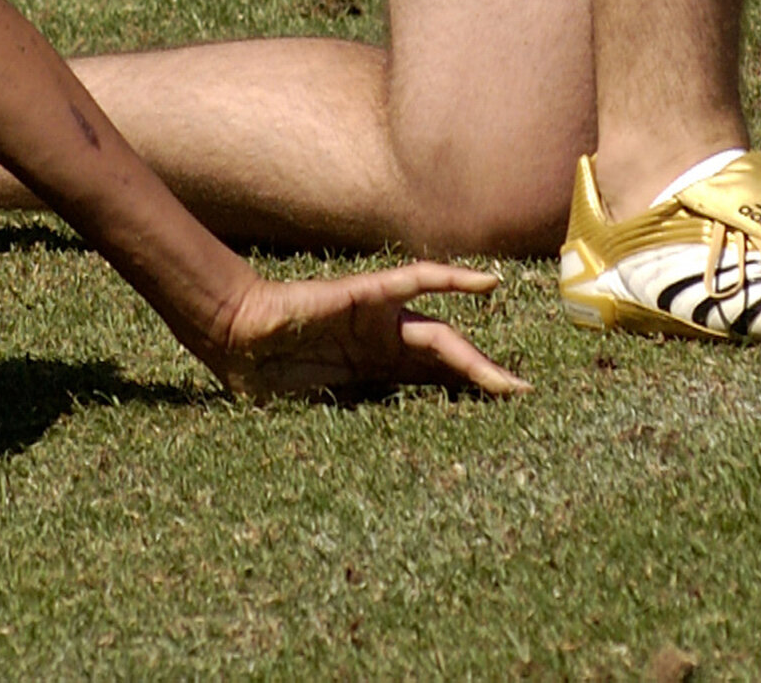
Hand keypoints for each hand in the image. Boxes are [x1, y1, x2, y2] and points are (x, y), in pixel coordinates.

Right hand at [196, 262, 528, 402]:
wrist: (234, 338)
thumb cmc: (268, 377)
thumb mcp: (320, 411)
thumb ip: (353, 423)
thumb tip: (384, 482)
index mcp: (377, 373)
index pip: (434, 385)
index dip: (469, 399)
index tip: (506, 423)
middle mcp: (385, 344)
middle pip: (448, 362)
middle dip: (486, 382)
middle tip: (526, 401)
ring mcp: (378, 319)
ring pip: (440, 335)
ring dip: (477, 358)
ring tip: (511, 383)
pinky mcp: (365, 294)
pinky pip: (413, 282)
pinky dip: (450, 279)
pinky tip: (487, 283)